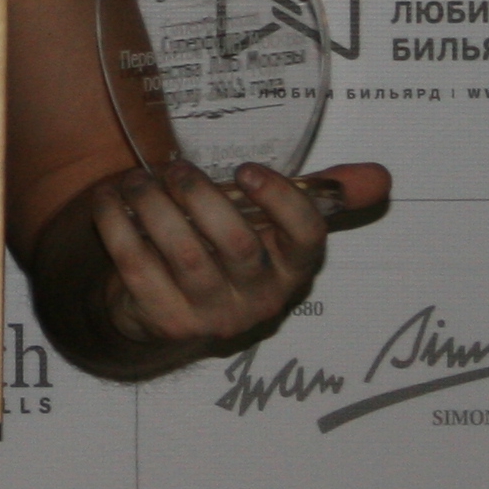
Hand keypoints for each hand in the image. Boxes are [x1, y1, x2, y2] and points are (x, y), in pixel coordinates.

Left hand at [91, 160, 391, 356]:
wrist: (164, 308)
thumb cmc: (225, 250)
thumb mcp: (272, 223)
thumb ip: (321, 196)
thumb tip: (381, 175)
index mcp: (291, 270)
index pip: (306, 243)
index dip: (282, 203)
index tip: (249, 170)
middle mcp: (258, 300)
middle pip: (237, 244)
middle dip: (201, 196)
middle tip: (175, 168)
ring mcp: (211, 316)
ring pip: (182, 253)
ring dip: (154, 205)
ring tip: (138, 180)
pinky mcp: (164, 321)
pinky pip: (136, 266)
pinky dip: (116, 225)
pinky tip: (107, 200)